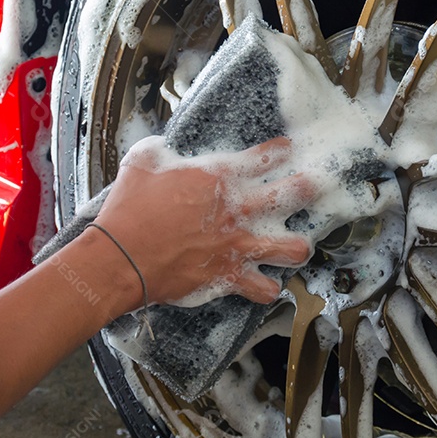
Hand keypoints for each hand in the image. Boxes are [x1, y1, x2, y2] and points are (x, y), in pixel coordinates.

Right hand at [96, 136, 314, 308]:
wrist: (120, 257)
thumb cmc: (129, 209)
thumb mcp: (142, 163)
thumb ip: (159, 151)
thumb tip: (163, 148)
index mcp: (219, 176)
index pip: (264, 157)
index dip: (280, 151)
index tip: (288, 150)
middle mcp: (237, 209)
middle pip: (293, 194)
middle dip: (309, 188)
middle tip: (316, 186)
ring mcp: (238, 245)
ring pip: (292, 248)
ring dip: (297, 246)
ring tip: (298, 246)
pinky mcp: (229, 276)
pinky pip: (264, 289)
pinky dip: (267, 288)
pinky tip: (266, 284)